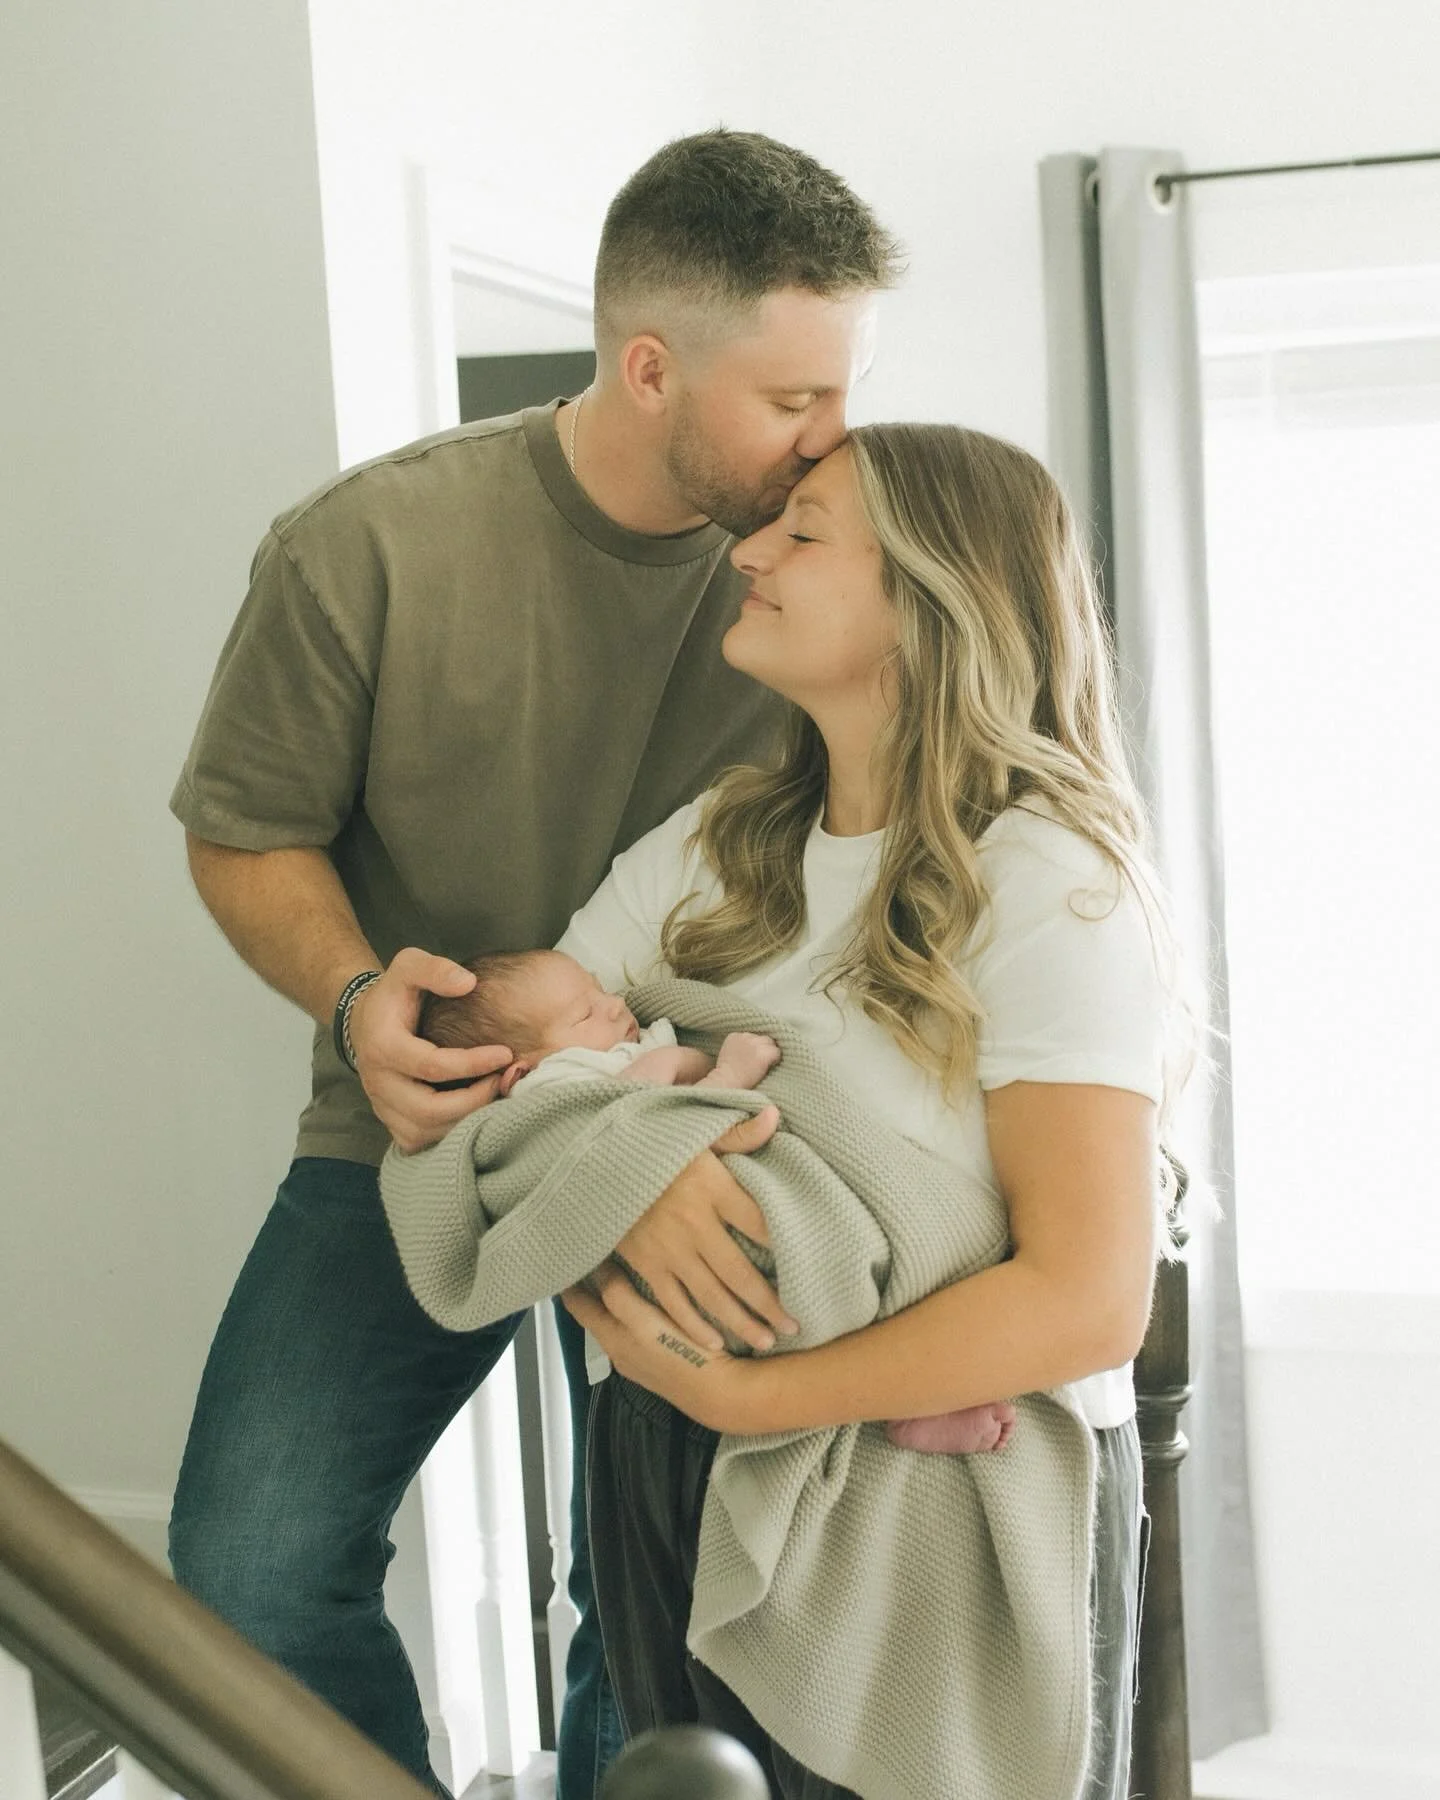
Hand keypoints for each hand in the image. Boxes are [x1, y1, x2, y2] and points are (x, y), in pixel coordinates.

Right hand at [348, 947, 511, 1152]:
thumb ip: (435, 969)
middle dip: (473, 1100)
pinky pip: (420, 1141)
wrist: (364, 1022)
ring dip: (466, 1119)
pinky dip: (450, 1133)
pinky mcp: (390, 1122)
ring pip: (426, 1132)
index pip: (432, 1065)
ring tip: (493, 1095)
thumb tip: (468, 983)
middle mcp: (378, 1083)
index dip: (473, 1063)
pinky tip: (473, 1112)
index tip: (505, 1053)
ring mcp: (382, 1106)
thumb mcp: (408, 965)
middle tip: (502, 1080)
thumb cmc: (395, 995)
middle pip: (429, 1110)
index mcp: (383, 1046)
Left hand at [563, 1265, 755, 1432]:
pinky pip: (637, 1332)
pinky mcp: (660, 1364)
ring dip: (613, 1301)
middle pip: (595, 1315)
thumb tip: (599, 1268)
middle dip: (591, 1289)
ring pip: (617, 1323)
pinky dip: (634, 1315)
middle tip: (596, 1257)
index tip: (570, 1258)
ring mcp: (640, 1361)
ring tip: (621, 1272)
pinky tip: (651, 1304)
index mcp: (611, 1338)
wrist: (721, 1394)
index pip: (578, 1305)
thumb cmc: (682, 1353)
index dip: (571, 1282)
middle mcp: (619, 1351)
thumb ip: (617, 1296)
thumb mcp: (644, 1322)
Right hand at [611, 1106, 797, 1352]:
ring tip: (765, 1341)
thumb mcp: (695, 1131)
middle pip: (740, 1273)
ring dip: (740, 1322)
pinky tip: (714, 1343)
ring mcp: (667, 1248)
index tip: (809, 1267)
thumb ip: (736, 1131)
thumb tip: (775, 1115)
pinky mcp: (644, 1263)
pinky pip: (672, 1302)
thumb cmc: (652, 1144)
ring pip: (711, 1296)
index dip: (786, 1246)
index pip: (759, 1222)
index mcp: (711, 1188)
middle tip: (794, 1327)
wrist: (595, 1158)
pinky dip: (693, 1326)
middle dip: (769, 1304)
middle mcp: (693, 1223)